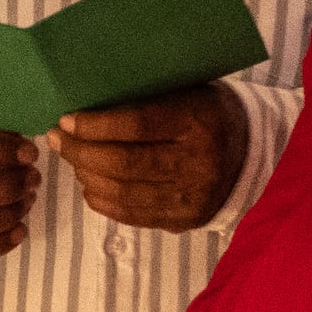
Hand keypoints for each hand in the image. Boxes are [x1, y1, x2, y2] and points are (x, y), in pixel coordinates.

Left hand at [53, 84, 243, 232]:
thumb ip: (146, 95)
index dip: (95, 125)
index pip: (136, 125)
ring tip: (72, 158)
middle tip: (60, 139)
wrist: (251, 155)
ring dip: (86, 176)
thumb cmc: (207, 113)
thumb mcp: (187, 91)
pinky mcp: (184, 220)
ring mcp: (191, 197)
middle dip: (81, 152)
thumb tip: (85, 98)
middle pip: (123, 164)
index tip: (67, 119)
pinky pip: (131, 215)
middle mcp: (197, 163)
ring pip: (122, 193)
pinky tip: (90, 183)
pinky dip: (102, 199)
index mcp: (198, 122)